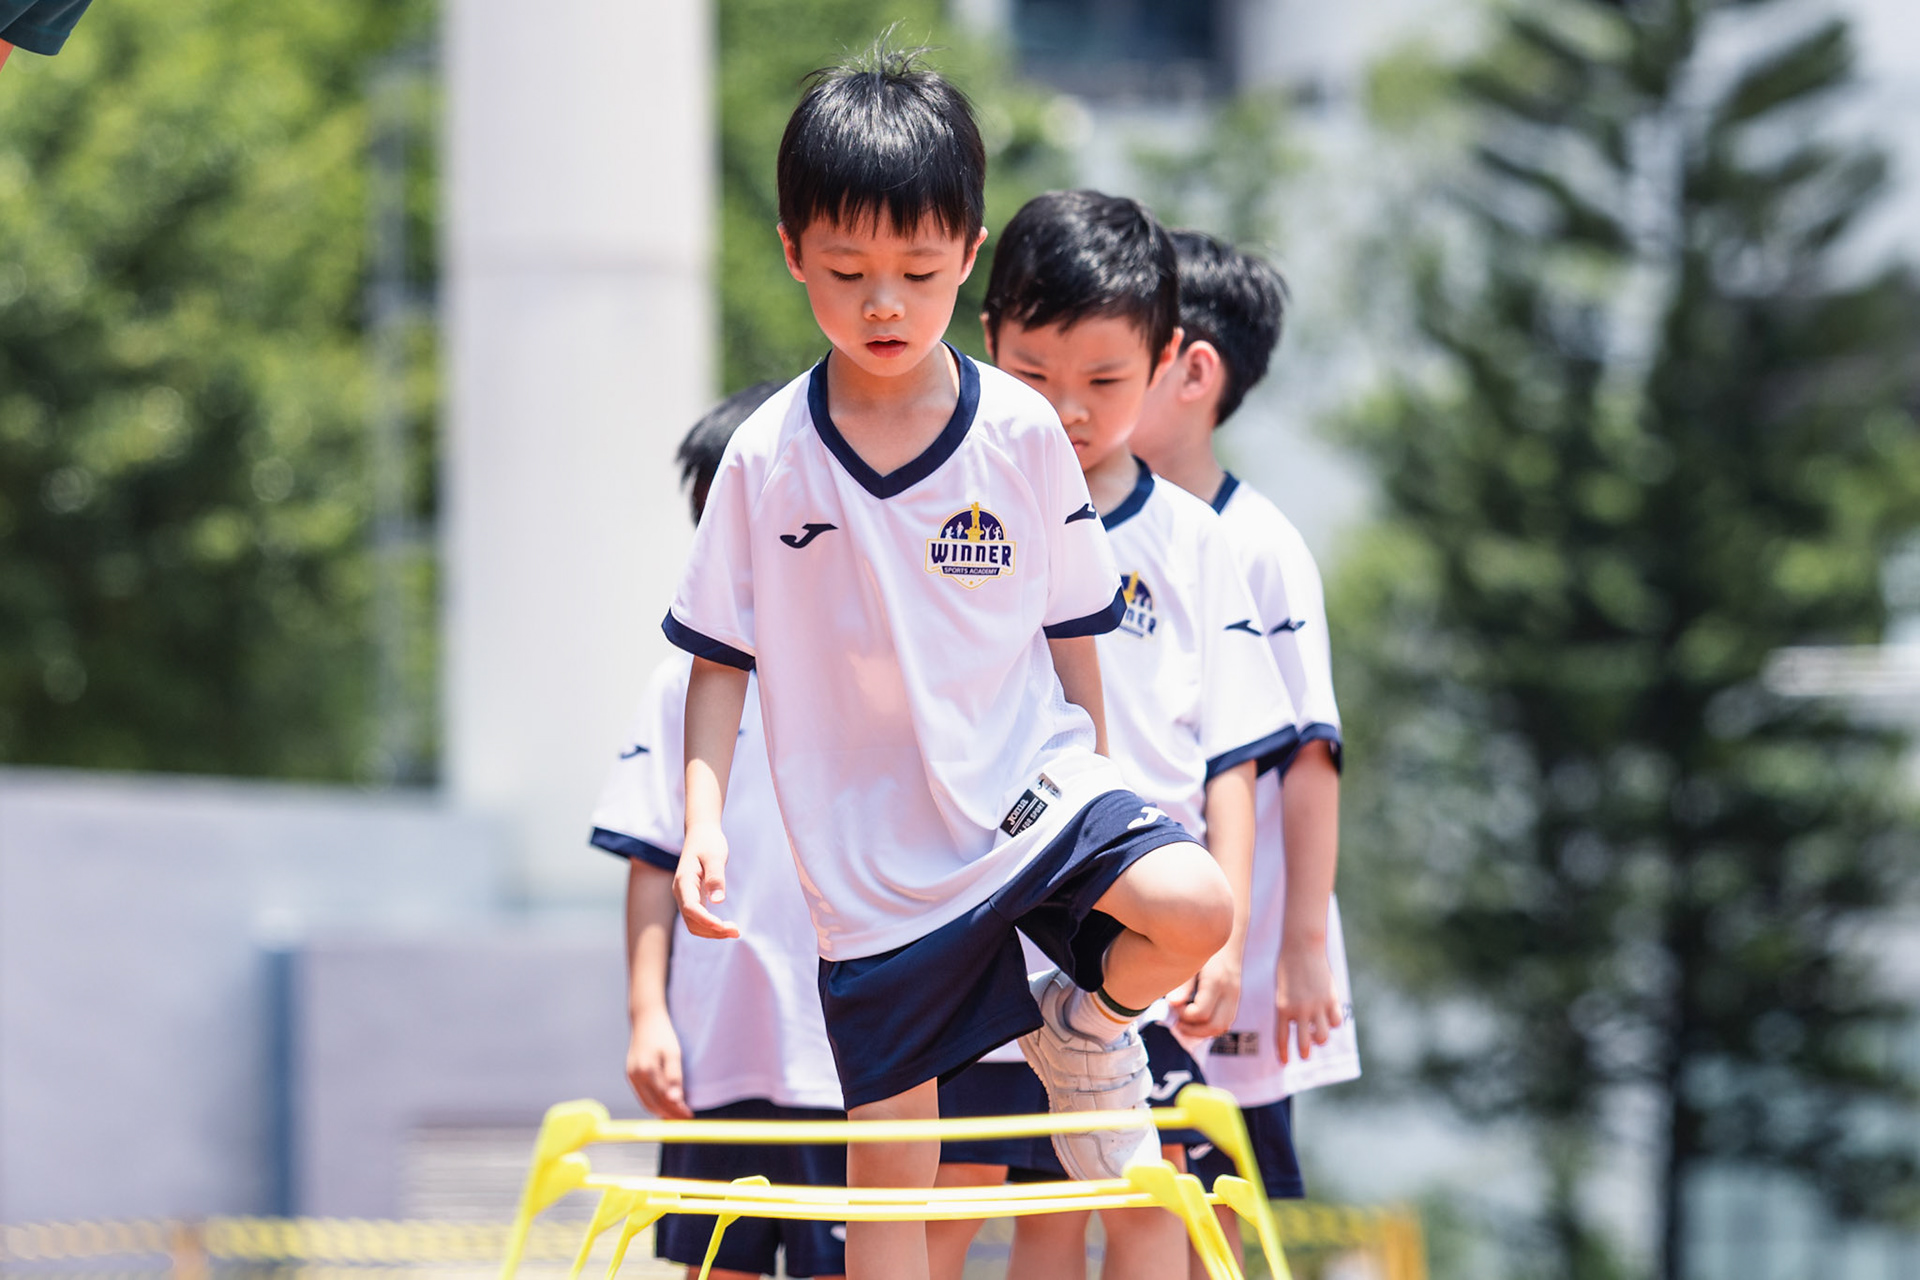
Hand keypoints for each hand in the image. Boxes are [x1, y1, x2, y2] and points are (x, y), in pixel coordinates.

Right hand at [626, 1006, 691, 1118]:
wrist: (645, 1019)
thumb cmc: (663, 1034)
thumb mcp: (673, 1053)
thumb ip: (674, 1077)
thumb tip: (675, 1100)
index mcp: (647, 1070)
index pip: (663, 1099)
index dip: (677, 1110)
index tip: (690, 1116)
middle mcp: (635, 1076)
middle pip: (653, 1105)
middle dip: (670, 1115)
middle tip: (685, 1119)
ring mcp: (630, 1076)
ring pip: (646, 1102)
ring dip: (661, 1111)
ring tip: (678, 1116)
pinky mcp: (630, 1074)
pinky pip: (642, 1095)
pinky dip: (654, 1103)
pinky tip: (665, 1104)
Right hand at [673, 822, 739, 939]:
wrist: (701, 833)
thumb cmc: (709, 842)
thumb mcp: (715, 856)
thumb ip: (716, 877)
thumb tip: (718, 901)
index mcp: (684, 881)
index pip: (691, 908)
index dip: (706, 921)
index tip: (723, 927)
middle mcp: (681, 892)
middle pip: (692, 921)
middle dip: (712, 931)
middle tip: (736, 931)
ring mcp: (685, 896)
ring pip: (694, 923)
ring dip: (712, 931)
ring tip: (734, 931)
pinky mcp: (692, 898)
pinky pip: (698, 918)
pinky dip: (711, 926)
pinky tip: (726, 926)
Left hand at [1172, 953, 1240, 1039]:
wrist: (1224, 939)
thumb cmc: (1200, 948)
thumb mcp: (1189, 961)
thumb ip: (1182, 984)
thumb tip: (1172, 1003)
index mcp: (1216, 981)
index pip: (1201, 1013)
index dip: (1183, 1015)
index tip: (1171, 1005)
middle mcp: (1229, 991)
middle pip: (1215, 1025)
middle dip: (1193, 1030)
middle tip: (1177, 1022)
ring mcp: (1235, 997)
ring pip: (1222, 1027)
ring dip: (1202, 1032)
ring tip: (1184, 1023)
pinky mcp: (1235, 1000)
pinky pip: (1225, 1022)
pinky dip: (1209, 1027)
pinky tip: (1194, 1020)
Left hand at [1275, 943, 1339, 1062]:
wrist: (1301, 948)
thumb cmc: (1287, 967)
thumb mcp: (1282, 990)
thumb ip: (1288, 1010)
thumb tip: (1298, 1028)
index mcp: (1282, 1009)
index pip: (1281, 1038)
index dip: (1283, 1053)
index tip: (1284, 1062)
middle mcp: (1299, 1011)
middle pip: (1304, 1044)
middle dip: (1304, 1053)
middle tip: (1304, 1055)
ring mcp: (1316, 1006)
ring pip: (1323, 1037)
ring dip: (1320, 1040)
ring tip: (1317, 1037)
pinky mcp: (1331, 999)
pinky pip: (1336, 1022)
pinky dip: (1334, 1024)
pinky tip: (1330, 1020)